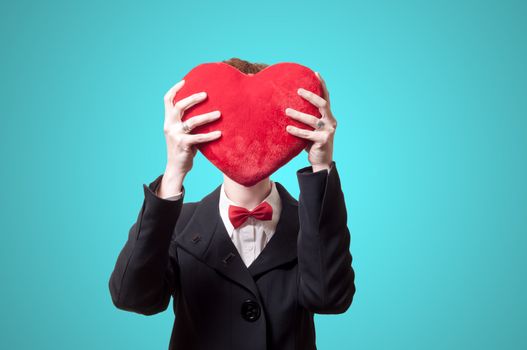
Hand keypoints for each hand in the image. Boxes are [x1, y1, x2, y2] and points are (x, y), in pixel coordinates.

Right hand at [158, 80, 221, 197]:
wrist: (176, 168)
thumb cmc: (183, 148)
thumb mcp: (182, 132)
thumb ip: (188, 121)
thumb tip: (206, 108)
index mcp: (169, 120)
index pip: (167, 100)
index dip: (175, 89)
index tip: (185, 81)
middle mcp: (170, 125)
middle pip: (179, 106)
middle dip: (193, 98)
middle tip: (206, 95)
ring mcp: (175, 135)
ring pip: (192, 122)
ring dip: (207, 116)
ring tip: (219, 114)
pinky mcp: (183, 145)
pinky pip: (199, 138)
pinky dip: (210, 135)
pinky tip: (220, 134)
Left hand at [285, 72, 335, 171]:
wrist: (321, 162)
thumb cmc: (313, 142)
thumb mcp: (312, 128)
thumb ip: (307, 117)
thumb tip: (287, 105)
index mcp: (329, 116)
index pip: (326, 98)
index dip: (322, 85)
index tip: (316, 73)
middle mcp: (331, 122)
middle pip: (322, 104)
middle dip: (311, 96)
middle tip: (298, 90)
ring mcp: (328, 131)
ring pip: (312, 120)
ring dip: (298, 115)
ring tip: (286, 111)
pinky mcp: (322, 141)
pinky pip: (307, 134)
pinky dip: (297, 131)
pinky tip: (287, 128)